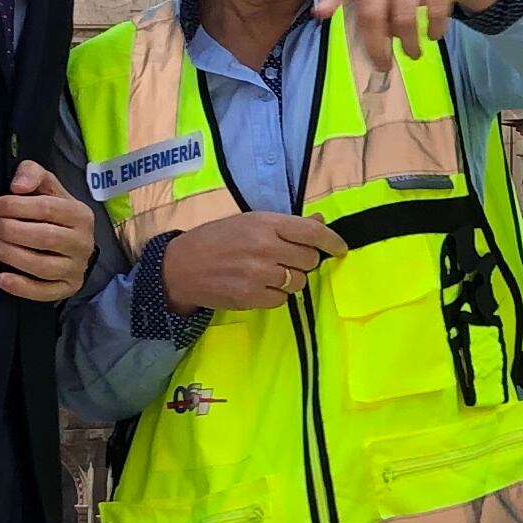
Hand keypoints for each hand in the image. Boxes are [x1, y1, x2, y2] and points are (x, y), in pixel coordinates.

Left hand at [0, 160, 96, 304]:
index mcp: (80, 214)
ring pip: (43, 266)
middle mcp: (83, 243)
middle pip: (45, 238)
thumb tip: (17, 186)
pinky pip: (45, 292)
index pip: (47, 209)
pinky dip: (22, 287)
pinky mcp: (68, 288)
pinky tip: (1, 278)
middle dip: (11, 231)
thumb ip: (32, 173)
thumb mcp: (46, 186)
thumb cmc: (53, 211)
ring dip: (11, 256)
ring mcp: (77, 268)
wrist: (72, 241)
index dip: (15, 207)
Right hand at [160, 211, 335, 310]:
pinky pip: (282, 299)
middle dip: (303, 261)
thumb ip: (286, 225)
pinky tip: (258, 286)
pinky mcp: (252, 297)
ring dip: (290, 279)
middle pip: (309, 259)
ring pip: (298, 281)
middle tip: (286, 259)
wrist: (182, 267)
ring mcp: (258, 274)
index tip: (341, 249)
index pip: (312, 233)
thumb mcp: (249, 222)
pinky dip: (276, 295)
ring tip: (268, 273)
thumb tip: (321, 222)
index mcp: (265, 223)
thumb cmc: (217, 240)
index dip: (332, 242)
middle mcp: (265, 247)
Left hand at [313, 0, 506, 78]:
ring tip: (413, 54)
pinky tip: (433, 35)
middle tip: (383, 65)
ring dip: (408, 43)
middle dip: (377, 45)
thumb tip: (372, 51)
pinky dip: (433, 29)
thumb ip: (370, 9)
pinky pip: (434, 10)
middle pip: (373, 11)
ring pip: (404, 17)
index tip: (320, 14)